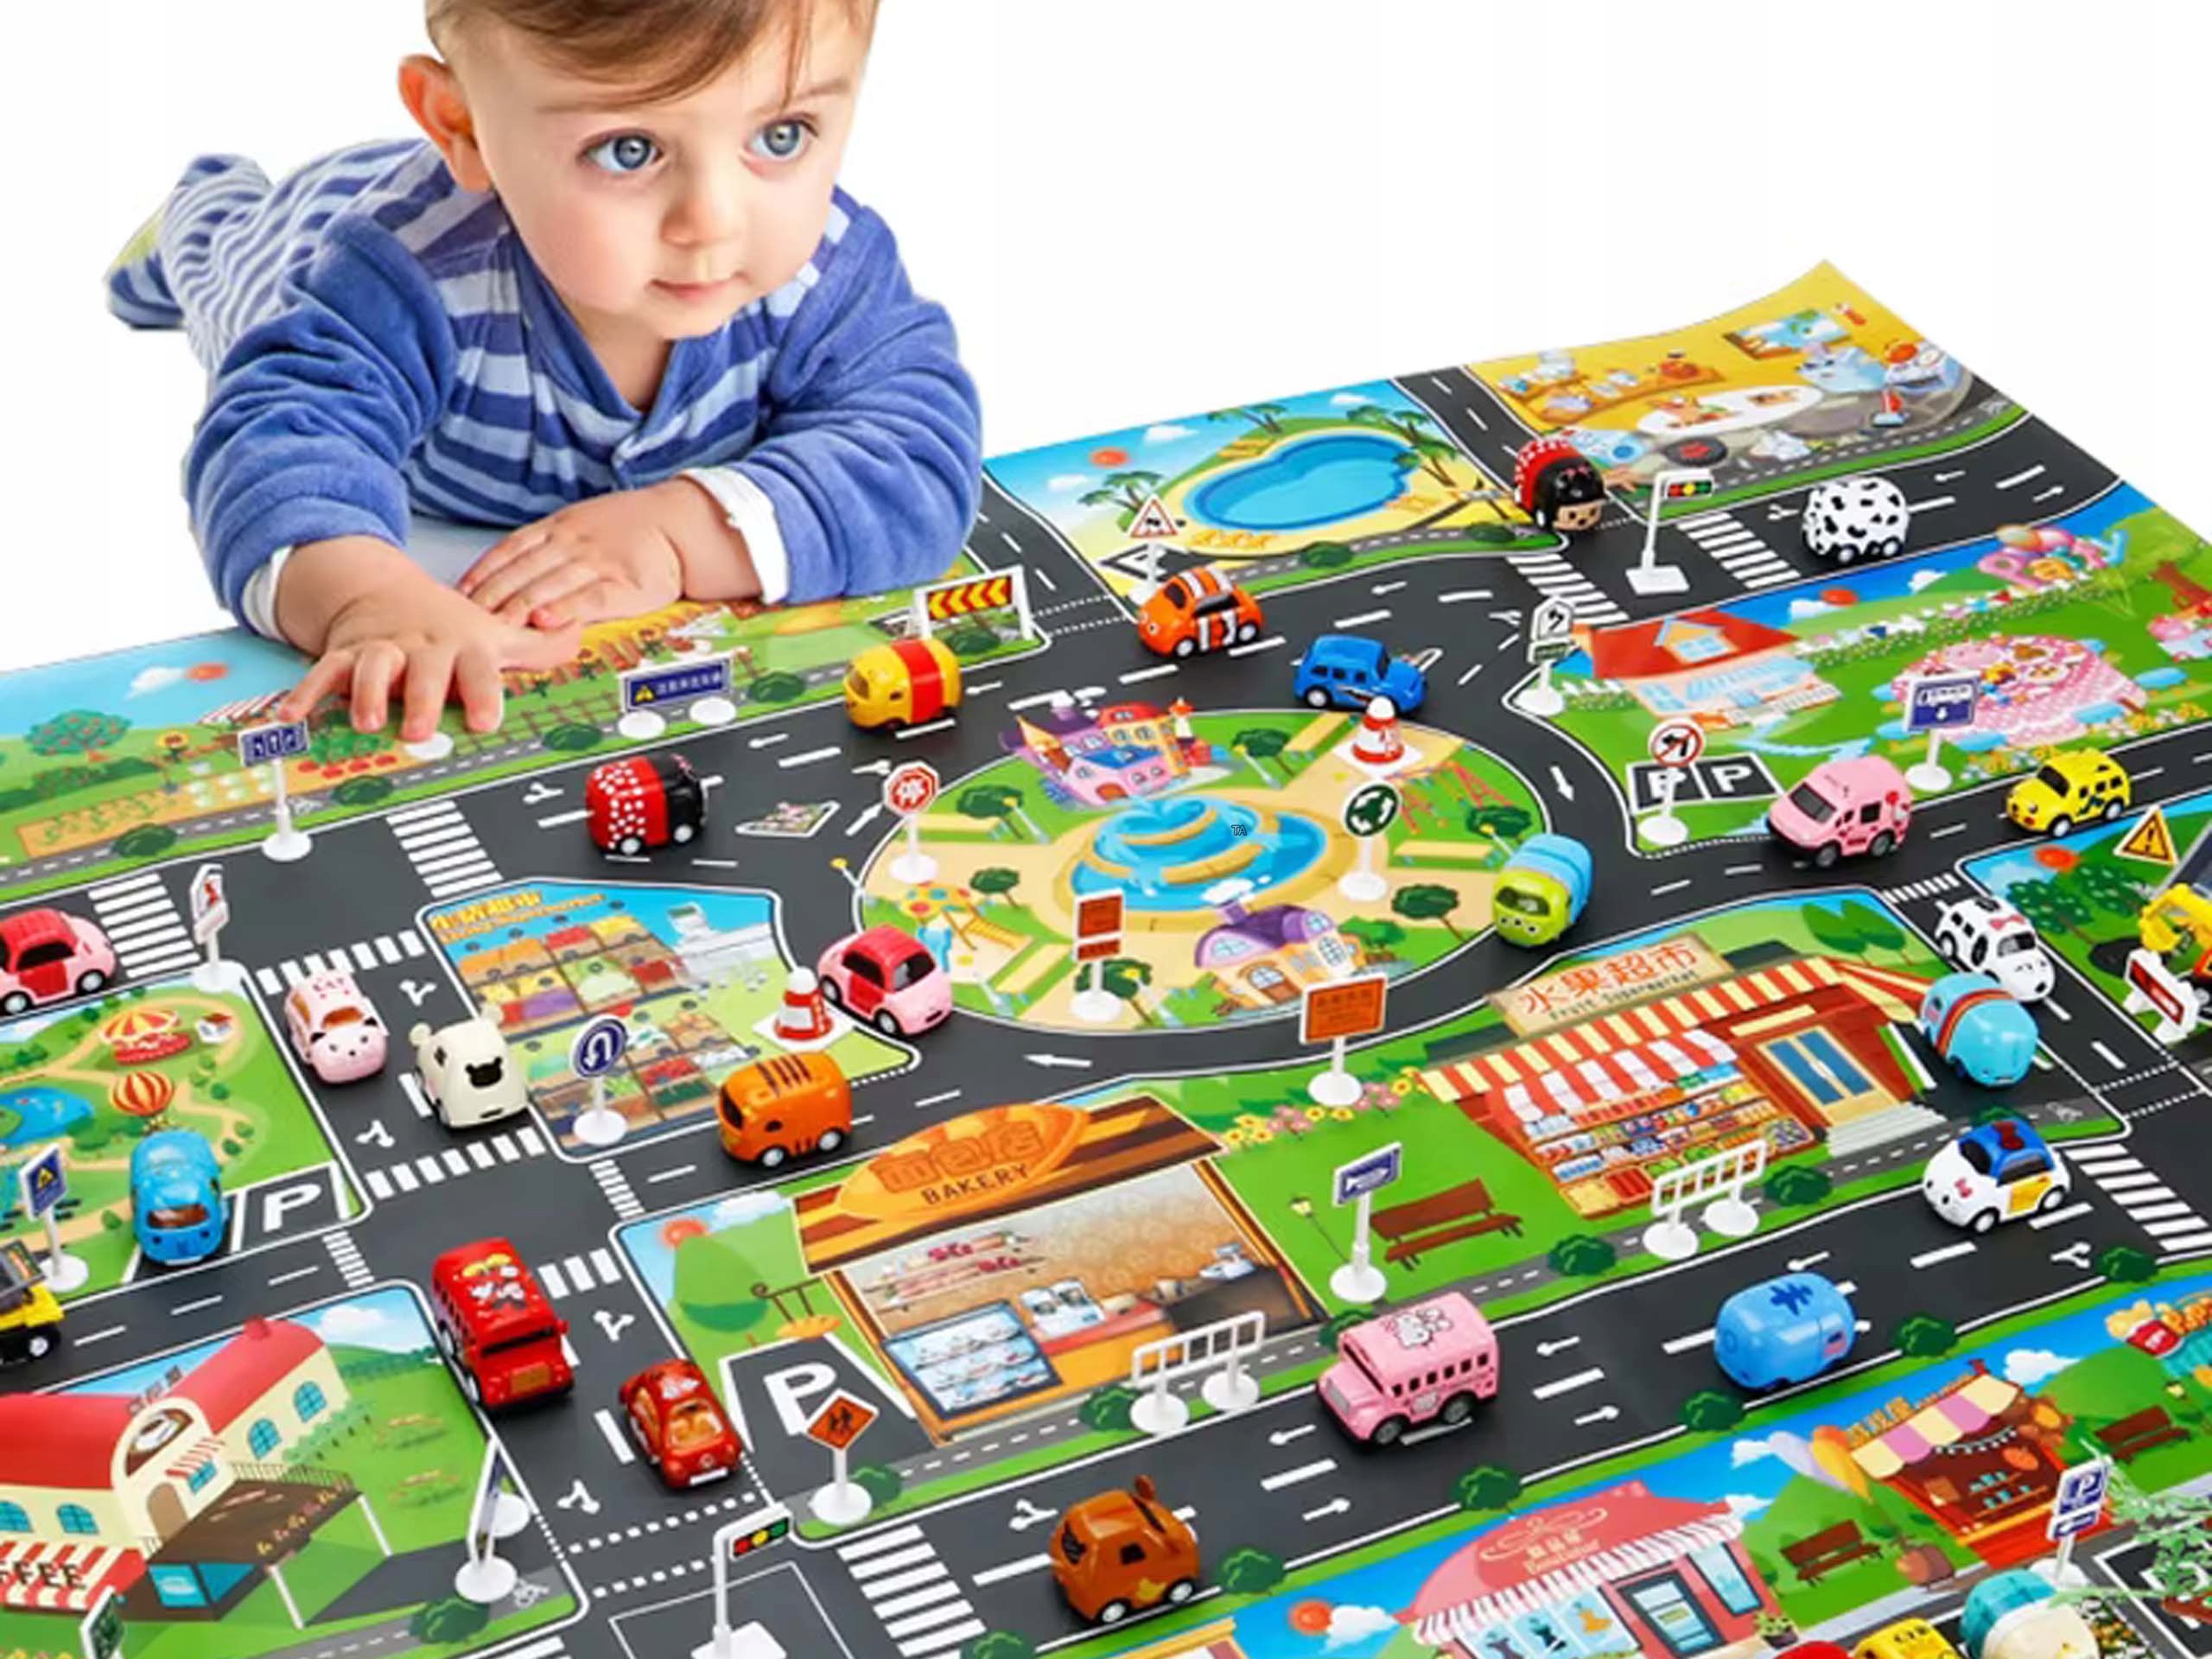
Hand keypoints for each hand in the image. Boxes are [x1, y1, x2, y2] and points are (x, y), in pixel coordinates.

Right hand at [274, 540, 578, 739]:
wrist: (386, 592)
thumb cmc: (449, 626)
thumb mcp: (496, 631)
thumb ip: (538, 644)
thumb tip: (581, 635)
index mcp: (463, 645)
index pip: (478, 669)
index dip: (484, 693)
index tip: (486, 720)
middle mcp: (421, 646)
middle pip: (424, 671)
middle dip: (424, 698)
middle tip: (423, 729)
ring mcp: (381, 649)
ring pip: (372, 668)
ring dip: (369, 693)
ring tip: (368, 720)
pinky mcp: (345, 655)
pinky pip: (323, 673)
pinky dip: (307, 694)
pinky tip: (293, 717)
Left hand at [457, 483, 699, 628]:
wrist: (683, 525)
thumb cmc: (632, 529)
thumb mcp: (583, 523)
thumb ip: (549, 544)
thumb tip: (507, 571)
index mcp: (560, 527)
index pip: (511, 549)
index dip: (484, 572)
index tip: (460, 594)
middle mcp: (573, 543)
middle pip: (522, 572)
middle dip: (491, 598)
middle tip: (465, 621)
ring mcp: (597, 563)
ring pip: (548, 586)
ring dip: (517, 608)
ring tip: (493, 627)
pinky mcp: (624, 586)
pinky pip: (588, 599)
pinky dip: (564, 610)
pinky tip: (545, 622)